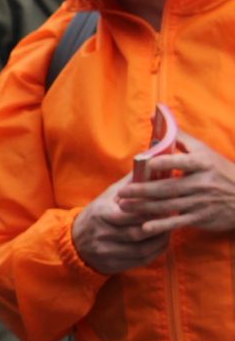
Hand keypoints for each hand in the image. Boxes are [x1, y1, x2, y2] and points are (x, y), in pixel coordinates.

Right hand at [73, 173, 170, 274]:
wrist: (74, 241)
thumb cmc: (97, 214)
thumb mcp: (108, 196)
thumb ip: (130, 184)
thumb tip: (151, 163)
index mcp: (101, 214)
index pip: (130, 214)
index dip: (151, 211)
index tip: (167, 205)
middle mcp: (102, 235)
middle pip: (138, 233)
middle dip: (158, 226)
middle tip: (173, 217)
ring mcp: (106, 252)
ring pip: (141, 249)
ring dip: (160, 240)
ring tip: (169, 229)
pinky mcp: (112, 265)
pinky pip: (140, 261)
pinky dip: (155, 252)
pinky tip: (161, 242)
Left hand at [116, 129, 234, 235]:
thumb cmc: (218, 169)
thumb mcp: (204, 151)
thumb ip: (179, 135)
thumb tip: (158, 113)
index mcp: (202, 163)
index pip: (182, 162)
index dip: (164, 163)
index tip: (146, 163)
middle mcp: (202, 182)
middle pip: (167, 187)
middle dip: (142, 191)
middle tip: (121, 192)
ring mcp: (201, 201)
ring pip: (168, 205)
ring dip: (143, 207)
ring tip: (123, 206)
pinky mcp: (200, 217)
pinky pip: (177, 222)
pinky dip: (161, 225)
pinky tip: (144, 227)